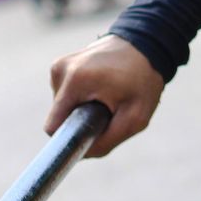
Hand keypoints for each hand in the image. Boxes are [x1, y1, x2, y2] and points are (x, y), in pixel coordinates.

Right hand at [45, 35, 164, 157]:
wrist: (146, 45)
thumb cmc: (143, 81)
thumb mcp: (135, 117)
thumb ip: (107, 141)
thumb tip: (81, 154)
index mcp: (76, 81)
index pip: (53, 127)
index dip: (68, 138)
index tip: (85, 139)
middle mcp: (62, 70)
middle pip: (59, 117)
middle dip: (80, 121)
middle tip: (108, 111)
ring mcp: (60, 65)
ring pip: (62, 106)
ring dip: (82, 108)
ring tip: (107, 95)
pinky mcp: (61, 64)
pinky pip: (66, 94)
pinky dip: (82, 96)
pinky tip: (101, 87)